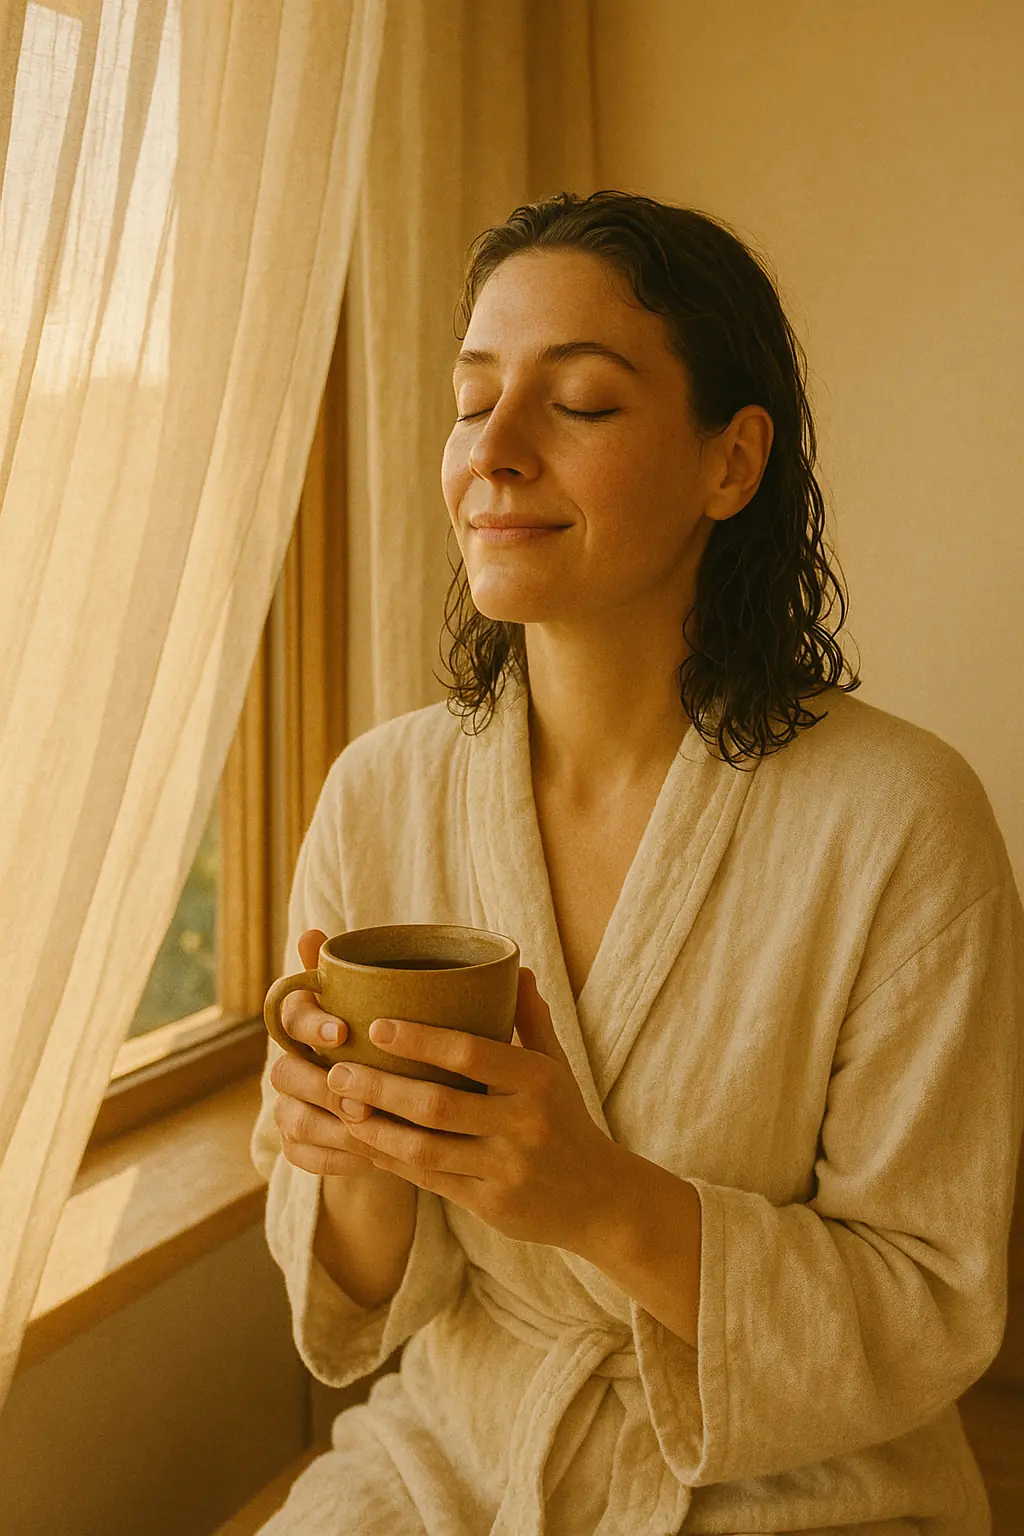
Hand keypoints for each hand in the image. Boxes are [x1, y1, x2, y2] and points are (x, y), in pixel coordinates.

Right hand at [268, 929, 412, 1185]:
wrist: (401, 1102)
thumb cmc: (398, 1042)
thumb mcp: (396, 1008)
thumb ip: (370, 974)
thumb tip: (319, 932)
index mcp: (309, 1021)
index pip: (290, 1013)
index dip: (311, 1023)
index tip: (342, 1031)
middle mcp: (291, 1062)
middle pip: (282, 1073)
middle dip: (320, 1086)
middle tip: (361, 1096)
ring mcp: (290, 1105)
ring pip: (292, 1118)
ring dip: (331, 1127)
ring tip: (372, 1129)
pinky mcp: (298, 1144)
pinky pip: (302, 1155)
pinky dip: (336, 1159)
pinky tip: (372, 1159)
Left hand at [325, 967, 617, 1251]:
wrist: (599, 1198)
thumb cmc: (567, 1119)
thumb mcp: (557, 1067)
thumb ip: (530, 1020)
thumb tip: (515, 968)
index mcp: (537, 1080)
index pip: (470, 1053)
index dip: (420, 1041)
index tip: (376, 1027)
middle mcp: (522, 1124)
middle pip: (437, 1105)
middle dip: (380, 1088)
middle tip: (335, 1071)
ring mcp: (506, 1168)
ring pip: (426, 1149)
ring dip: (376, 1129)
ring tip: (340, 1108)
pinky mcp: (491, 1204)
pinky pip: (430, 1181)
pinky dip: (393, 1161)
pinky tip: (365, 1143)